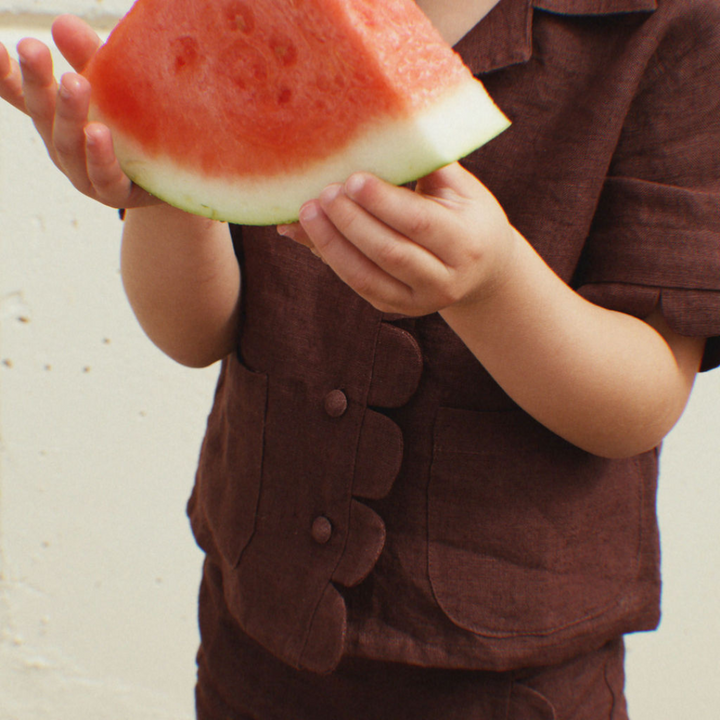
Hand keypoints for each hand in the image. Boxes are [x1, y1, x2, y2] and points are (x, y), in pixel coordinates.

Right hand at [0, 14, 157, 208]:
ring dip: (69, 114)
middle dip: (37, 82)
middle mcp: (64, 147)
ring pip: (69, 146)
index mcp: (57, 120)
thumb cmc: (134, 129)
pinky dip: (99, 157)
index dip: (4, 74)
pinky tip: (97, 133)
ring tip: (74, 83)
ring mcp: (85, 175)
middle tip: (34, 47)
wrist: (171, 178)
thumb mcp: (113, 89)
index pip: (22, 94)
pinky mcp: (116, 193)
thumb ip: (89, 58)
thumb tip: (63, 22)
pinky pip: (105, 177)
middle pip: (44, 115)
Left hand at [278, 163, 517, 315]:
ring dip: (331, 243)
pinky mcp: (396, 308)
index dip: (383, 202)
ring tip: (307, 211)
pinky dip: (330, 258)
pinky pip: (358, 284)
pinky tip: (308, 234)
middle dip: (351, 222)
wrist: (483, 267)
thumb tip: (373, 133)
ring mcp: (420, 300)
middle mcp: (446, 280)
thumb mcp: (459, 187)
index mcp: (466, 243)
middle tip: (324, 192)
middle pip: (389, 252)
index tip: (353, 178)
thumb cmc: (467, 212)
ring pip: (367, 276)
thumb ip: (424, 163)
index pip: (419, 223)